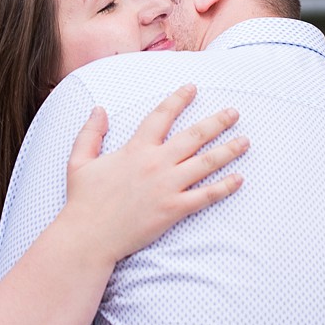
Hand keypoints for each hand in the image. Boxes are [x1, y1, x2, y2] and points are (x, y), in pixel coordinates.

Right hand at [60, 84, 247, 264]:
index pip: (162, 116)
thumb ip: (90, 132)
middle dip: (217, 122)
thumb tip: (100, 109)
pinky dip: (224, 187)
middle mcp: (156, 163)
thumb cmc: (83, 199)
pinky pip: (205, 196)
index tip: (192, 88)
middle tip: (234, 112)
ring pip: (206, 163)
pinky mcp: (173, 209)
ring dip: (228, 150)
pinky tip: (239, 179)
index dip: (178, 100)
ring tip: (245, 141)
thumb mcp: (79, 160)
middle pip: (194, 136)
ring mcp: (167, 186)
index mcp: (136, 149)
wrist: (89, 236)